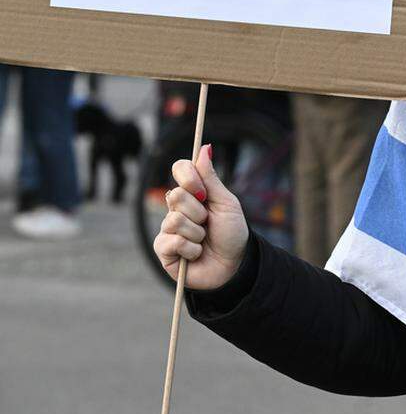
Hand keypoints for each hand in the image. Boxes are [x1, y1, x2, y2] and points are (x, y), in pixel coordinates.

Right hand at [152, 143, 249, 290]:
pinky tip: (196, 254)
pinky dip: (191, 248)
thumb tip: (205, 147)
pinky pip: (172, 241)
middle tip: (208, 223)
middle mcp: (177, 207)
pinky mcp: (163, 249)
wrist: (235, 265)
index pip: (180, 168)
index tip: (203, 191)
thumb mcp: (226, 203)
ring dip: (197, 233)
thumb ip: (211, 178)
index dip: (188, 177)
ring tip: (204, 240)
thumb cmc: (232, 233)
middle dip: (199, 212)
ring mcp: (168, 228)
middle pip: (175, 195)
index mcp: (193, 193)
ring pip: (174, 220)